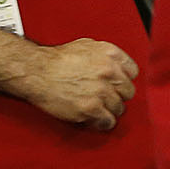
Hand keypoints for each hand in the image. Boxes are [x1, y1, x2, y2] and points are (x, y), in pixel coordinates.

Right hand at [13, 38, 137, 130]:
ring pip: (119, 108)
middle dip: (118, 95)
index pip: (133, 72)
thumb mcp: (87, 45)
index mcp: (110, 54)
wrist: (36, 71)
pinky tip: (97, 119)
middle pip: (128, 91)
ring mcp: (101, 91)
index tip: (118, 85)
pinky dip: (103, 122)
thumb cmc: (57, 59)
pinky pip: (108, 121)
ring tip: (100, 109)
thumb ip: (105, 55)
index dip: (124, 79)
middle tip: (108, 98)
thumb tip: (117, 66)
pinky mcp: (91, 108)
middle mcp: (108, 72)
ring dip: (110, 110)